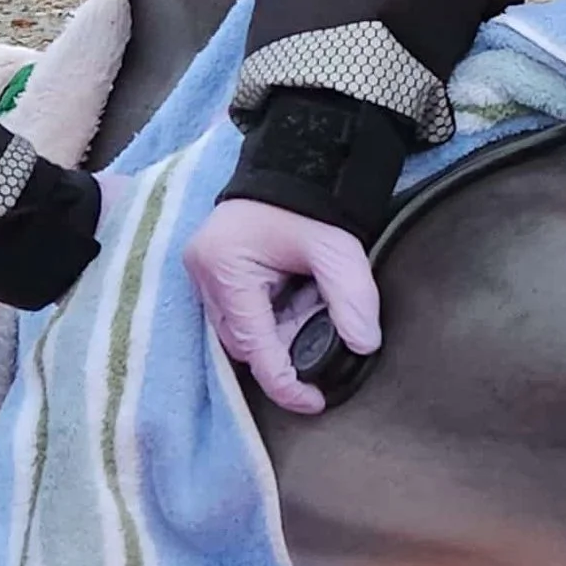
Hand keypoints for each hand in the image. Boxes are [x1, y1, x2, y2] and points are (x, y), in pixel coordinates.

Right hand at [183, 198, 380, 416]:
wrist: (294, 164)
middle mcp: (203, 276)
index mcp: (226, 268)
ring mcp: (202, 274)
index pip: (254, 345)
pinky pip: (238, 315)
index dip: (284, 382)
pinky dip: (269, 320)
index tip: (313, 402)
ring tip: (312, 316)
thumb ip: (352, 298)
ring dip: (277, 335)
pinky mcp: (212, 273)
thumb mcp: (337, 249)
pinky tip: (296, 306)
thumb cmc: (310, 204)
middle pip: (244, 342)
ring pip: (240, 332)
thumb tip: (364, 345)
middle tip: (323, 347)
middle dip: (284, 351)